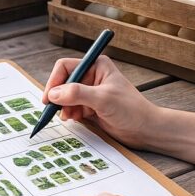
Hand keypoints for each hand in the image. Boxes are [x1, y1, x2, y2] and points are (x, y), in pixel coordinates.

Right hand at [42, 56, 160, 148]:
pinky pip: (71, 107)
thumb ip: (77, 94)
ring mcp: (90, 92)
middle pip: (63, 82)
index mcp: (96, 66)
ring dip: (63, 107)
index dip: (55, 81)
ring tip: (69, 116)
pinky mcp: (90, 106)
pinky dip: (69, 113)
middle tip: (54, 110)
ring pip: (65, 96)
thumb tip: (53, 94)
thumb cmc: (131, 110)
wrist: (145, 130)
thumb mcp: (103, 99)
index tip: (49, 97)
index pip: (65, 67)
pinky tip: (76, 119)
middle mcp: (92, 76)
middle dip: (58, 96)